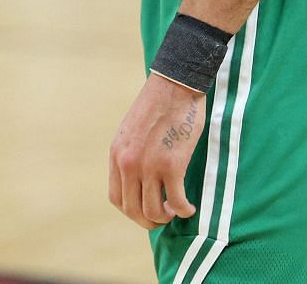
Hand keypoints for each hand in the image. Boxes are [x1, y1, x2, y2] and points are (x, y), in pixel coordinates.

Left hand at [108, 74, 204, 229]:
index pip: (116, 197)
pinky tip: (189, 208)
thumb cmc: (159, 105)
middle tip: (164, 217)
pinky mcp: (172, 164)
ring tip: (176, 210)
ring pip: (152, 211)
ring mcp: (149, 165)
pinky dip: (183, 210)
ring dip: (166, 218)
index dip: (132, 211)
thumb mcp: (132, 130)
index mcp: (117, 154)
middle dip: (149, 221)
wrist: (175, 84)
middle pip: (132, 210)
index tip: (146, 210)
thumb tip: (139, 177)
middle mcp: (129, 163)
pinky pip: (175, 201)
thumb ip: (131, 153)